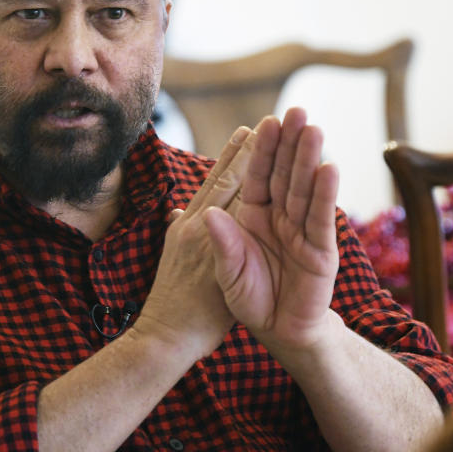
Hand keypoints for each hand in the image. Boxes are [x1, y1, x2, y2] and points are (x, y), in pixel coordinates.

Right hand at [134, 126, 254, 360]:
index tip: (251, 130)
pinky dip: (262, 190)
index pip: (219, 183)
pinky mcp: (218, 253)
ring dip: (261, 156)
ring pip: (241, 188)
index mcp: (193, 224)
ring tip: (277, 128)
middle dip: (255, 146)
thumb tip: (177, 213)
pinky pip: (243, 216)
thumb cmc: (175, 303)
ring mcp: (210, 236)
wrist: (166, 336)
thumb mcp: (176, 259)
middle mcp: (201, 223)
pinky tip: (286, 171)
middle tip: (274, 117)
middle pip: (233, 177)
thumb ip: (182, 232)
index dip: (235, 155)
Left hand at [204, 108, 339, 352]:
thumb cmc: (248, 297)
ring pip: (303, 189)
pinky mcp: (321, 250)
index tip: (264, 121)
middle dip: (289, 142)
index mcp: (250, 215)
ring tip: (314, 130)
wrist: (276, 330)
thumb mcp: (226, 271)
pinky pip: (320, 219)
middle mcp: (278, 216)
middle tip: (296, 111)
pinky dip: (324, 195)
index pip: (255, 176)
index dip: (260, 150)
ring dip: (308, 160)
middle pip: (284, 174)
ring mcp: (301, 230)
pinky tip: (329, 169)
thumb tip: (207, 216)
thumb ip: (221, 244)